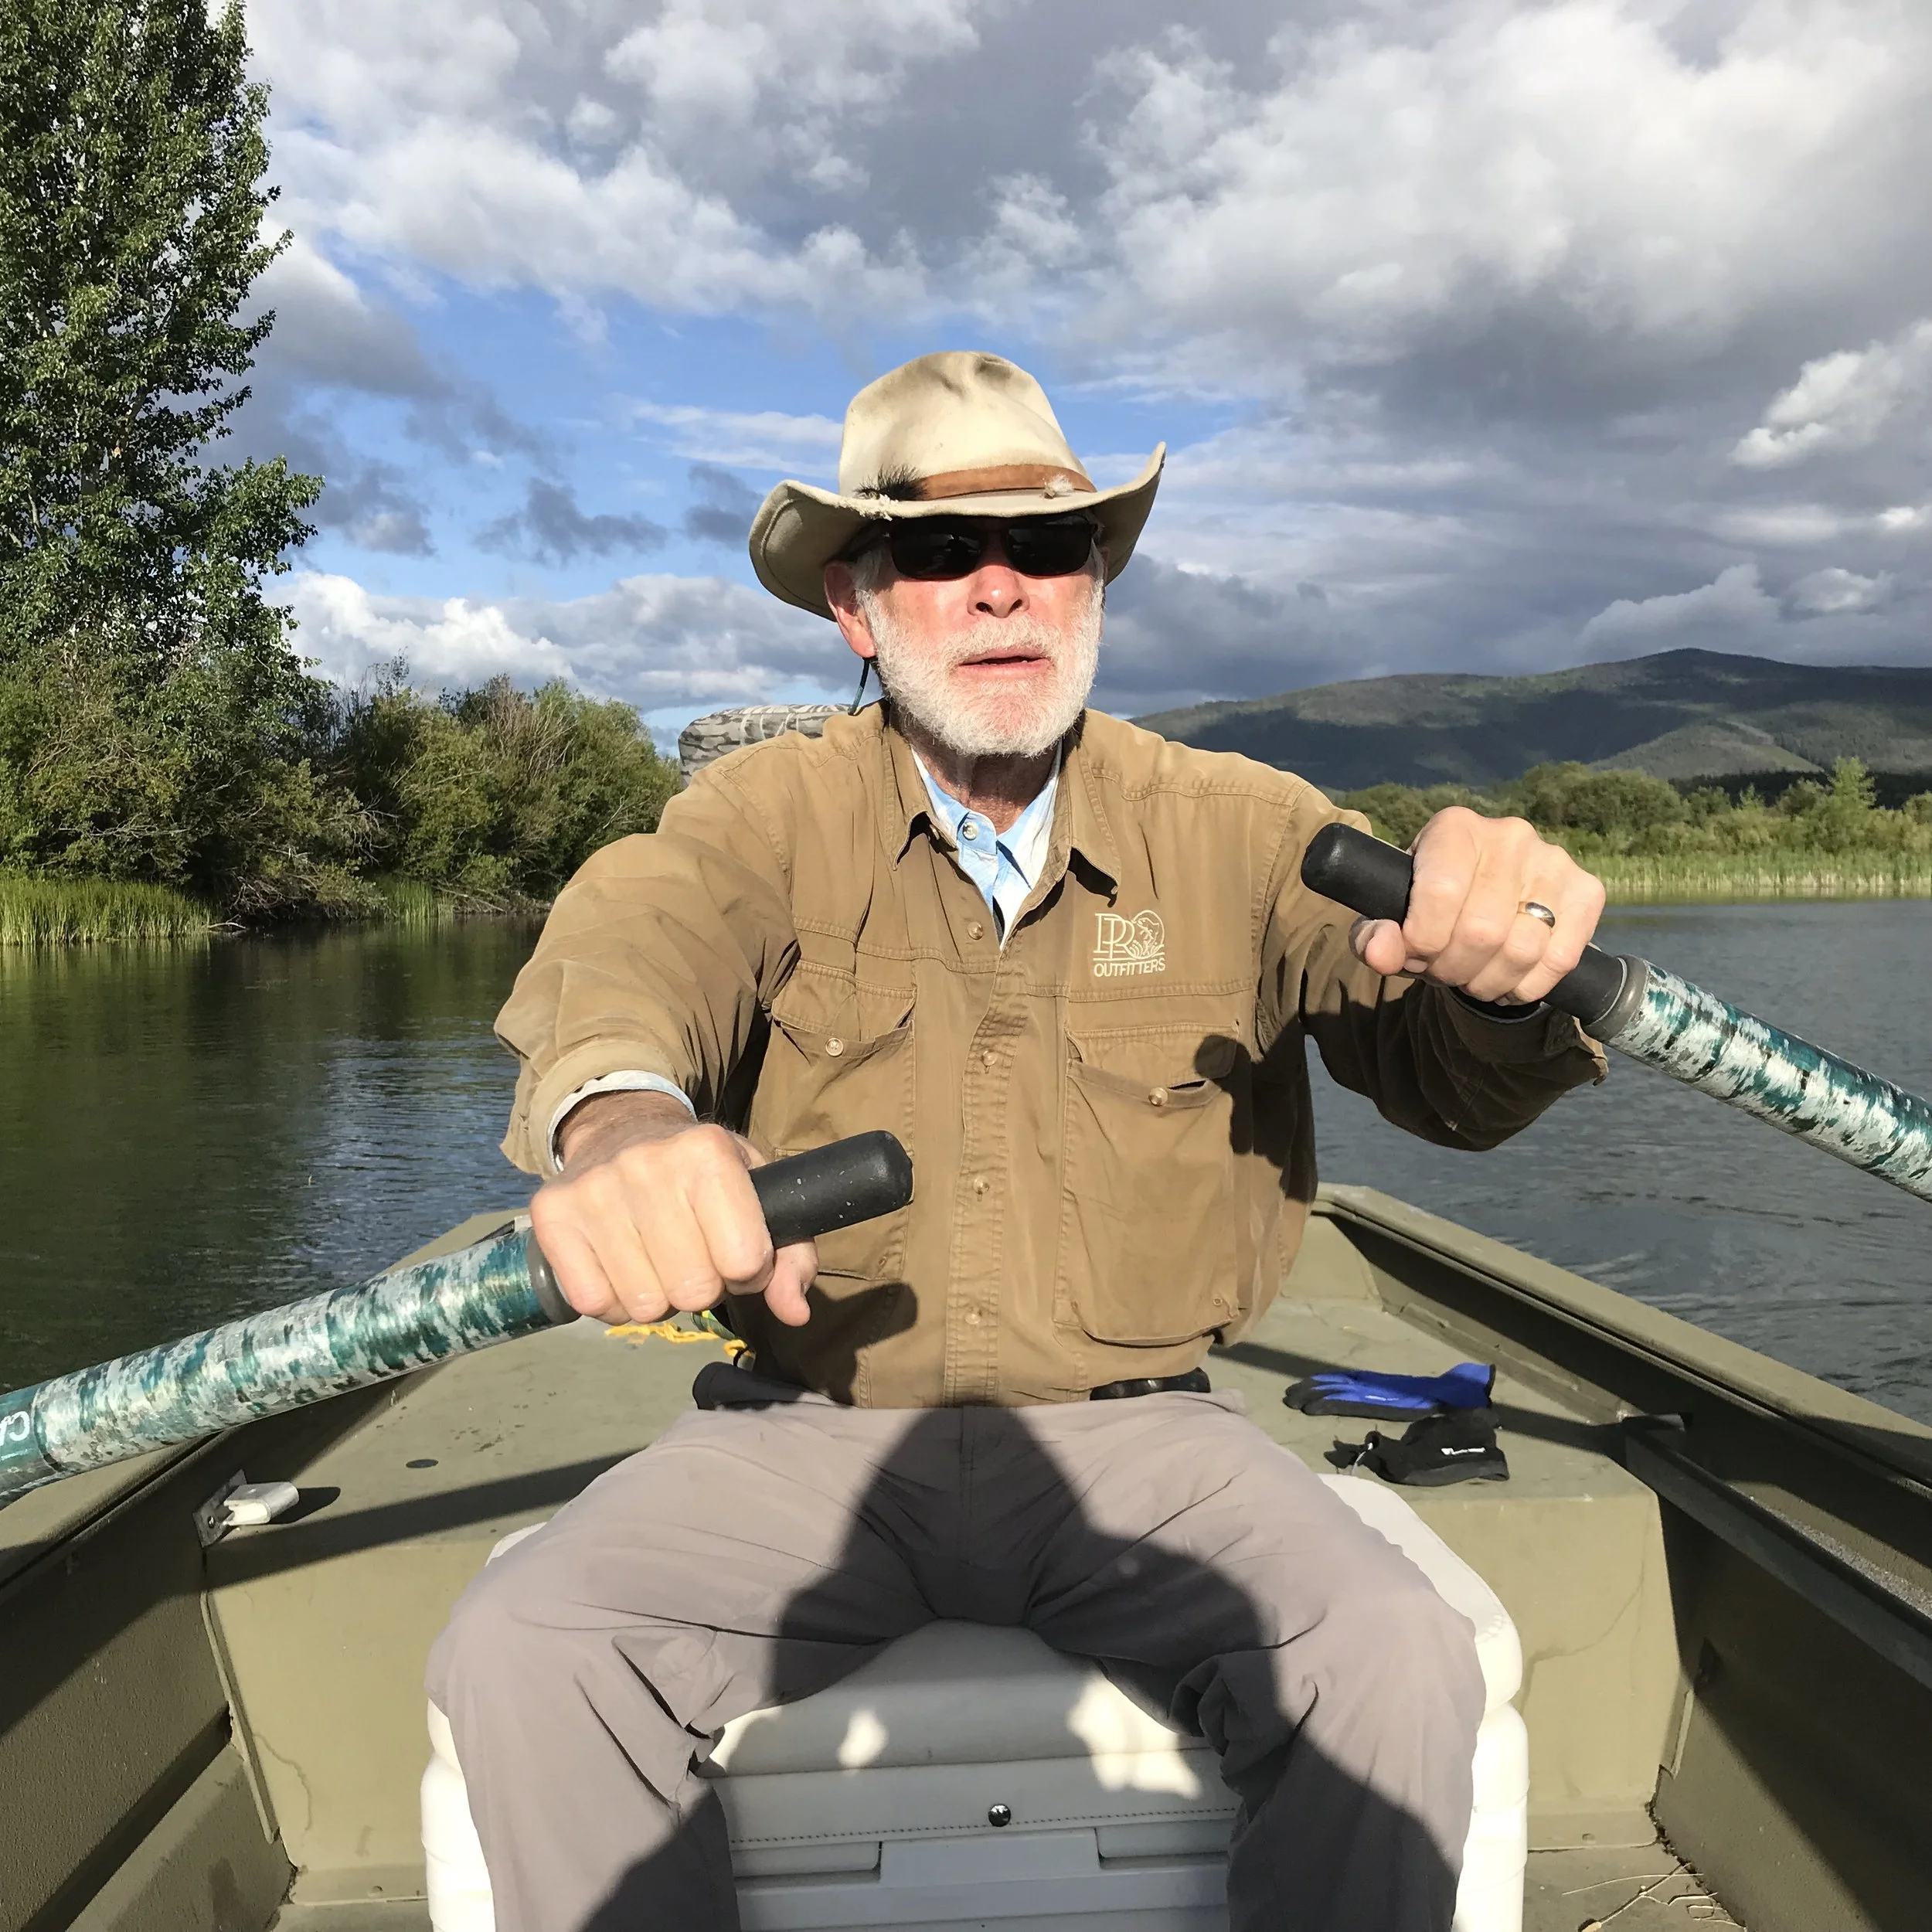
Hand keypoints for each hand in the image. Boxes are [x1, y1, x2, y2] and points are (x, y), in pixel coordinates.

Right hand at [528, 1091, 816, 1327]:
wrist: (621, 1128)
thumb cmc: (702, 1173)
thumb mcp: (759, 1194)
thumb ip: (791, 1255)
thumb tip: (794, 1313)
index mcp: (707, 1152)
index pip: (745, 1261)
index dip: (747, 1270)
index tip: (735, 1249)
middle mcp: (646, 1164)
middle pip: (694, 1290)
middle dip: (702, 1286)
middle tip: (693, 1255)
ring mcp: (593, 1189)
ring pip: (644, 1305)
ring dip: (658, 1295)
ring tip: (657, 1258)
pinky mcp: (551, 1214)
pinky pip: (593, 1302)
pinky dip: (613, 1302)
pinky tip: (621, 1267)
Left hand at [1348, 806, 1605, 1004]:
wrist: (1482, 899)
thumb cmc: (1428, 907)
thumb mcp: (1391, 916)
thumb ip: (1375, 935)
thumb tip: (1381, 954)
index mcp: (1454, 828)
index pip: (1440, 892)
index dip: (1421, 941)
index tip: (1413, 954)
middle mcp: (1509, 835)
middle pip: (1481, 930)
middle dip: (1453, 968)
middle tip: (1443, 972)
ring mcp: (1554, 861)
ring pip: (1521, 950)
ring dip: (1488, 983)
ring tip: (1471, 978)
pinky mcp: (1587, 891)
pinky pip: (1560, 959)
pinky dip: (1527, 987)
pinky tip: (1506, 981)